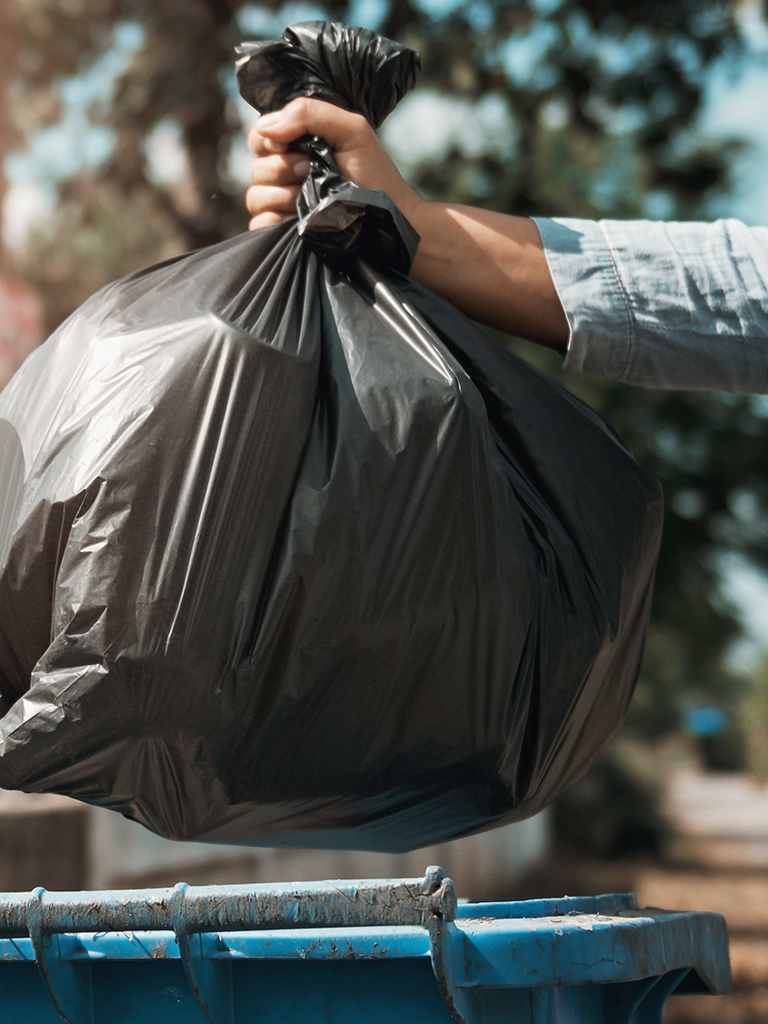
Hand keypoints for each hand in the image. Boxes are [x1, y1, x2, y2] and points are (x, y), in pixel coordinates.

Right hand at [245, 97, 421, 229]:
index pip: (260, 136)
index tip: (290, 145)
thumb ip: (309, 113)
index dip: (266, 139)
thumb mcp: (351, 130)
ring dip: (282, 195)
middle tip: (311, 171)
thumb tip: (267, 127)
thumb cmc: (375, 174)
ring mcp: (284, 206)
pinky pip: (259, 225)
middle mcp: (286, 175)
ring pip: (255, 196)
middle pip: (256, 168)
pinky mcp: (285, 233)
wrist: (389, 218)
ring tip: (311, 199)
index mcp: (297, 147)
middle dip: (282, 168)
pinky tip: (295, 220)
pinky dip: (272, 222)